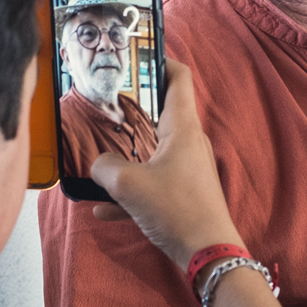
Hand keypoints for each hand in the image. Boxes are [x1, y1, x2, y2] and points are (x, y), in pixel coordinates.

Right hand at [88, 60, 242, 269]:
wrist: (209, 254)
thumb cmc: (176, 209)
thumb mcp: (129, 184)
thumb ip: (104, 167)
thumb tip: (97, 165)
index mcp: (182, 127)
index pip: (179, 77)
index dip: (160, 59)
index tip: (136, 52)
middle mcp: (188, 143)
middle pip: (161, 112)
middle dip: (131, 106)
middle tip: (103, 101)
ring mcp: (187, 169)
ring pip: (151, 151)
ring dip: (126, 152)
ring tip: (97, 152)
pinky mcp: (182, 196)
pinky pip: (150, 186)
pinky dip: (128, 194)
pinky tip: (101, 211)